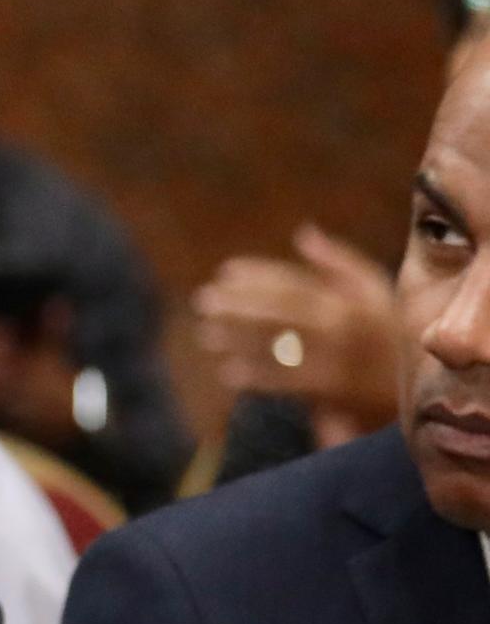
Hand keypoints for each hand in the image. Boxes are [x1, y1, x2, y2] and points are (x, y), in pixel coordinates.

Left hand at [195, 228, 399, 434]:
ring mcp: (336, 357)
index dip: (257, 276)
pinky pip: (287, 381)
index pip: (294, 282)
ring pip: (277, 345)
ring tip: (206, 335)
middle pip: (279, 311)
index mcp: (349, 297)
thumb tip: (303, 233)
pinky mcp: (333, 390)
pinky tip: (228, 372)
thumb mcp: (375, 290)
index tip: (225, 272)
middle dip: (238, 305)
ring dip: (238, 339)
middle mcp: (341, 325)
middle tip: (203, 302)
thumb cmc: (388, 330)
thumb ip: (338, 262)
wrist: (420, 383)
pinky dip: (257, 376)